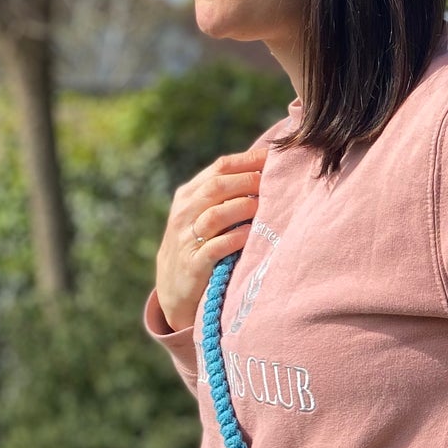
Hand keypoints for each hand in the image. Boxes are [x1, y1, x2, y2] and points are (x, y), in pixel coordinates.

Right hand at [154, 139, 268, 332]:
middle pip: (217, 187)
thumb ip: (224, 195)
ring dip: (243, 208)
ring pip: (216, 215)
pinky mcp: (194, 263)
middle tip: (273, 181)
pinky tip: (252, 234)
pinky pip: (217, 247)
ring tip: (265, 206)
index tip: (274, 157)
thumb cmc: (198, 246)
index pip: (220, 167)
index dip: (248, 160)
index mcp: (189, 195)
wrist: (174, 289)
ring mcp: (187, 238)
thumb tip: (264, 172)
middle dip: (248, 181)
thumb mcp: (201, 215)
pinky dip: (236, 238)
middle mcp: (185, 212)